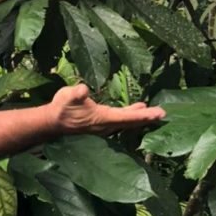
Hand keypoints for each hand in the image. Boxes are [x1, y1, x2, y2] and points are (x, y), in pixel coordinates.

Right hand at [51, 83, 165, 137]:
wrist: (52, 122)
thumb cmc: (62, 108)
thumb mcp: (68, 96)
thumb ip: (77, 93)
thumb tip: (84, 89)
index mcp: (103, 118)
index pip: (128, 117)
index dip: (144, 115)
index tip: (158, 114)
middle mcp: (106, 125)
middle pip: (131, 122)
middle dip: (147, 117)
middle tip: (163, 114)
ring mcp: (104, 126)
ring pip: (127, 122)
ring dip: (140, 117)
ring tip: (152, 112)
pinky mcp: (101, 124)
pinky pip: (121, 121)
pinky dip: (130, 116)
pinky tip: (135, 109)